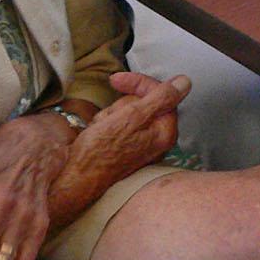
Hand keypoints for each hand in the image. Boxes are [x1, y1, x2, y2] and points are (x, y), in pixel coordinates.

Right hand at [43, 73, 192, 231]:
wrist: (75, 179)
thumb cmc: (100, 151)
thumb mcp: (132, 117)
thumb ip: (161, 98)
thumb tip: (185, 81)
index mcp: (165, 131)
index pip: (161, 93)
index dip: (138, 83)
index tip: (116, 80)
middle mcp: (157, 138)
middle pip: (144, 102)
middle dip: (122, 105)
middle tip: (110, 118)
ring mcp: (141, 143)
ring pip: (127, 111)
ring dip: (111, 114)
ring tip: (101, 129)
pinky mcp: (125, 147)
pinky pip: (117, 124)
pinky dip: (105, 124)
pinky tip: (97, 134)